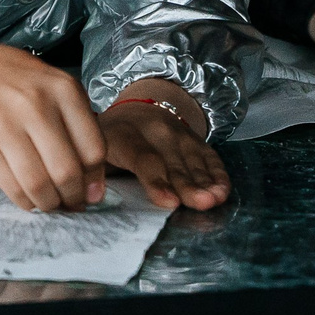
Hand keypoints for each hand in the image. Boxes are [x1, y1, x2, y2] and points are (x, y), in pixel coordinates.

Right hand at [0, 37, 108, 212]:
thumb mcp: (55, 88)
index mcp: (63, 90)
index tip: (90, 191)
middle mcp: (35, 105)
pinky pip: (12, 187)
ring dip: (49, 203)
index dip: (95, 179)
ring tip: (49, 202)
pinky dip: (25, 201)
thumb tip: (94, 190)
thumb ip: (80, 129)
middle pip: (67, 172)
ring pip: (39, 185)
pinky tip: (27, 196)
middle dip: (73, 197)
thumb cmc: (16, 83)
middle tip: (70, 203)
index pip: (93, 149)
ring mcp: (4, 125)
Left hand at [101, 80, 228, 209]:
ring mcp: (177, 133)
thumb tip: (92, 200)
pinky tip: (223, 190)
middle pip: (173, 163)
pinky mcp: (195, 138)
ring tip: (215, 199)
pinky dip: (218, 174)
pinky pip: (209, 157)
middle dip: (188, 185)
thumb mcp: (96, 152)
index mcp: (123, 135)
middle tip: (201, 203)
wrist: (135, 112)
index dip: (156, 181)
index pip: (142, 159)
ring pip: (193, 161)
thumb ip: (95, 174)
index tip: (169, 202)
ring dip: (207, 182)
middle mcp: (154, 131)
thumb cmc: (111, 143)